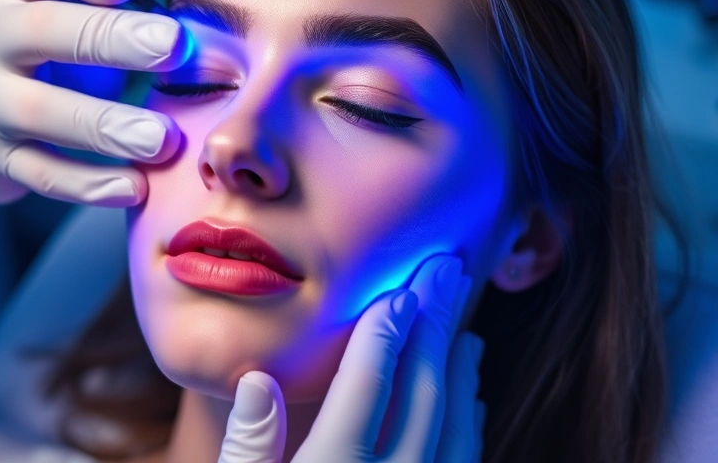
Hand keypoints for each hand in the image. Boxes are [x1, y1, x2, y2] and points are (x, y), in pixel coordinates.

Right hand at [0, 0, 190, 206]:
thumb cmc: (47, 44)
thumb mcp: (64, 5)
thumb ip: (116, 2)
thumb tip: (187, 34)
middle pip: (41, 30)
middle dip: (109, 39)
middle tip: (172, 48)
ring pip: (38, 112)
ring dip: (106, 126)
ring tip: (162, 138)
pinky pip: (41, 174)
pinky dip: (90, 184)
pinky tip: (135, 187)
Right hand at [218, 255, 486, 462]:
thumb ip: (249, 443)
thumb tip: (259, 379)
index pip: (368, 385)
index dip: (384, 333)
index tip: (399, 293)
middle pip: (423, 394)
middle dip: (434, 327)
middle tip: (447, 274)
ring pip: (455, 430)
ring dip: (459, 372)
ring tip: (462, 328)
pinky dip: (468, 423)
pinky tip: (468, 399)